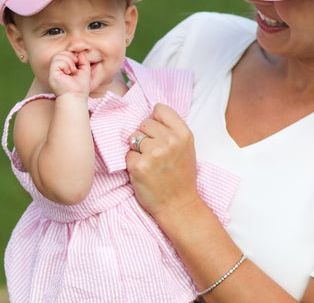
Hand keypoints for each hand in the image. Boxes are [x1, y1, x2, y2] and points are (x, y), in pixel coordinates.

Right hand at [48, 51, 90, 96]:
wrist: (76, 97)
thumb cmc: (81, 88)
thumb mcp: (85, 71)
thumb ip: (83, 61)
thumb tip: (80, 52)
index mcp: (64, 69)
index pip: (65, 54)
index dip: (72, 55)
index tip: (78, 62)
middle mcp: (57, 70)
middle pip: (61, 53)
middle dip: (71, 56)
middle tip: (75, 66)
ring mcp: (53, 72)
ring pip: (58, 56)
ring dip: (68, 61)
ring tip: (72, 70)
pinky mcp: (52, 74)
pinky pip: (57, 61)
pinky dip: (65, 64)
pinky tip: (68, 72)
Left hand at [126, 103, 199, 220]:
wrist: (179, 205)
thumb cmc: (181, 176)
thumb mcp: (186, 147)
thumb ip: (172, 129)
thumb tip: (150, 114)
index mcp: (183, 134)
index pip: (160, 109)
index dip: (155, 120)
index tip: (158, 133)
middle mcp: (170, 141)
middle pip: (144, 123)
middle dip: (145, 136)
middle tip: (155, 153)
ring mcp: (154, 153)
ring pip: (133, 138)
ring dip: (137, 150)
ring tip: (150, 163)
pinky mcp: (139, 166)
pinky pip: (127, 154)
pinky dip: (132, 163)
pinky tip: (143, 172)